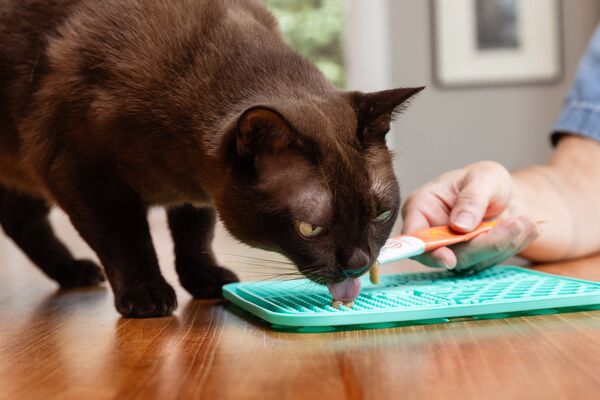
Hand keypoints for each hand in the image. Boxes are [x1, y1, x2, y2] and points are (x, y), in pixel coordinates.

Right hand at [401, 161, 539, 272]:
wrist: (502, 192)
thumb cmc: (484, 179)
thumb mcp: (482, 177)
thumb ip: (471, 199)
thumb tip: (459, 226)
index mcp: (421, 208)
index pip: (414, 236)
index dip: (427, 250)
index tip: (448, 259)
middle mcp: (431, 233)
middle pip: (447, 253)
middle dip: (483, 245)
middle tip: (514, 226)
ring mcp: (450, 249)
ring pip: (472, 261)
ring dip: (502, 244)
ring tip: (526, 221)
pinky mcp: (470, 259)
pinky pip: (489, 261)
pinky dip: (511, 246)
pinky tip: (526, 228)